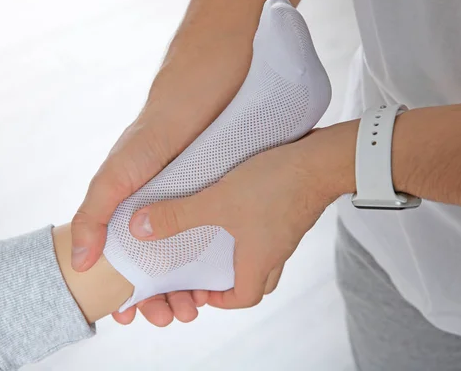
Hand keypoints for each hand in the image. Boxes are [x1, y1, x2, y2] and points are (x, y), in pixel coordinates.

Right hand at [71, 30, 251, 324]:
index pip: (122, 253)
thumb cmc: (170, 115)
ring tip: (195, 304)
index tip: (135, 315)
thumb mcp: (128, 165)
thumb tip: (82, 261)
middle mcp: (161, 197)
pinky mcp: (218, 183)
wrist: (221, 71)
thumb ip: (99, 205)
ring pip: (184, 249)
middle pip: (156, 257)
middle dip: (161, 291)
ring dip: (185, 281)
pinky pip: (211, 229)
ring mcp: (191, 191)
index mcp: (134, 196)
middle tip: (175, 316)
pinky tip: (217, 272)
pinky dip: (209, 257)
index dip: (125, 287)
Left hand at [128, 121, 357, 307]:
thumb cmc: (275, 186)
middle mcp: (276, 252)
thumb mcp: (216, 201)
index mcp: (259, 260)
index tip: (201, 287)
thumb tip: (139, 229)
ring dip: (241, 253)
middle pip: (256, 282)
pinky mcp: (291, 212)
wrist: (321, 161)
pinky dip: (253, 230)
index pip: (243, 299)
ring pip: (264, 256)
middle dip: (230, 280)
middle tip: (209, 266)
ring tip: (219, 236)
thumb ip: (177, 216)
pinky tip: (238, 208)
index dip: (220, 299)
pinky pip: (271, 232)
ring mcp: (287, 233)